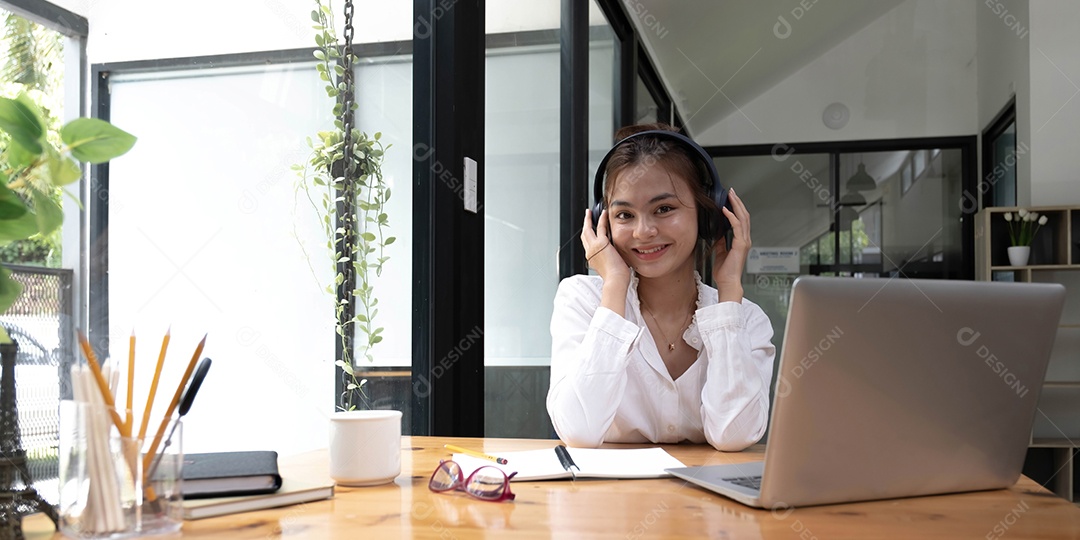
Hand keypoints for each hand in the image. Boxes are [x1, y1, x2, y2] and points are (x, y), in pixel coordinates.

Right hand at [582, 208, 628, 282]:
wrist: (615, 280)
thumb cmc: (616, 277)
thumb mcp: (609, 267)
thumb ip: (609, 259)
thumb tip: (615, 255)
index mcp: (592, 259)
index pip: (587, 244)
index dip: (587, 235)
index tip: (589, 229)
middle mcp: (590, 253)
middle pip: (584, 235)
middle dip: (584, 225)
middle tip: (586, 216)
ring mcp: (593, 248)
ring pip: (588, 230)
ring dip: (589, 219)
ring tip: (590, 212)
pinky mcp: (601, 243)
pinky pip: (600, 227)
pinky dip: (601, 219)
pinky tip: (604, 214)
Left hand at [712, 188, 749, 302]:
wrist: (728, 282)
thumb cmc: (725, 272)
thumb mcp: (720, 253)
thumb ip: (720, 243)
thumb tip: (717, 234)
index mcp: (741, 241)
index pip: (741, 220)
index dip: (737, 208)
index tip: (730, 198)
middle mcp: (745, 239)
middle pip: (744, 215)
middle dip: (738, 202)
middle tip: (732, 191)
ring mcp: (744, 241)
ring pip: (743, 218)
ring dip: (736, 205)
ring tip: (730, 195)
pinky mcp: (740, 244)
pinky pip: (737, 226)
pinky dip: (731, 216)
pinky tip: (725, 209)